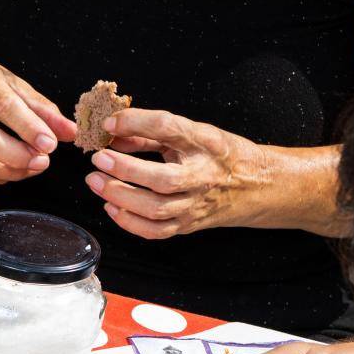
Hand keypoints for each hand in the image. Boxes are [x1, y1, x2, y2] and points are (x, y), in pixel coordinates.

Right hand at [0, 51, 76, 183]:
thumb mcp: (9, 81)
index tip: (50, 144)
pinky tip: (9, 171)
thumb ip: (40, 107)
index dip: (29, 128)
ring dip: (8, 171)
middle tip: (42, 161)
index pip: (4, 106)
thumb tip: (69, 132)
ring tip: (31, 167)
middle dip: (18, 156)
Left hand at [86, 108, 272, 238]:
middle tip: (98, 158)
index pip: (170, 128)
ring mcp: (196, 204)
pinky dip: (129, 222)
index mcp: (206, 143)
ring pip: (156, 208)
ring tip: (95, 182)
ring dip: (120, 196)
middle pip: (163, 178)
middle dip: (125, 169)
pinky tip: (111, 207)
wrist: (258, 185)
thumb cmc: (219, 154)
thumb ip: (151, 133)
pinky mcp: (189, 225)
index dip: (136, 122)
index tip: (110, 123)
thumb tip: (112, 134)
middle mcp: (203, 175)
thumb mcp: (193, 134)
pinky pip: (155, 231)